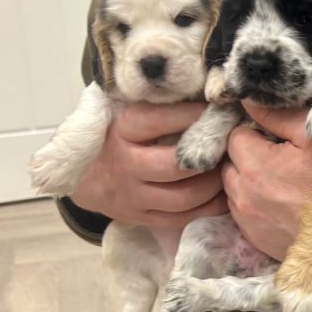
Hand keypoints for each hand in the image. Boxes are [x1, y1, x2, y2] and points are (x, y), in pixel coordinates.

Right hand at [71, 102, 227, 228]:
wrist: (81, 176)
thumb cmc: (113, 136)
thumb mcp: (123, 113)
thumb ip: (156, 105)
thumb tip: (204, 93)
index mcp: (121, 131)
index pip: (159, 120)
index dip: (193, 114)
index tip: (218, 109)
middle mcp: (125, 165)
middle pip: (176, 165)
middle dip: (210, 156)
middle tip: (231, 146)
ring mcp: (133, 196)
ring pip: (184, 197)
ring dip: (214, 184)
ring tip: (229, 170)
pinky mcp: (142, 218)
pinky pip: (182, 218)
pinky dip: (209, 207)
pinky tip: (223, 195)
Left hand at [223, 102, 311, 284]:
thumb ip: (278, 116)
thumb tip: (248, 101)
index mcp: (255, 165)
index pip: (235, 137)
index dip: (256, 134)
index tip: (275, 139)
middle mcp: (244, 195)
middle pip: (230, 164)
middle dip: (248, 158)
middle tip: (278, 160)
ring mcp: (248, 220)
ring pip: (234, 189)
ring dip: (249, 182)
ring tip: (280, 183)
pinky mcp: (255, 239)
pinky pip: (243, 214)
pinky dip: (255, 206)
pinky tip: (281, 204)